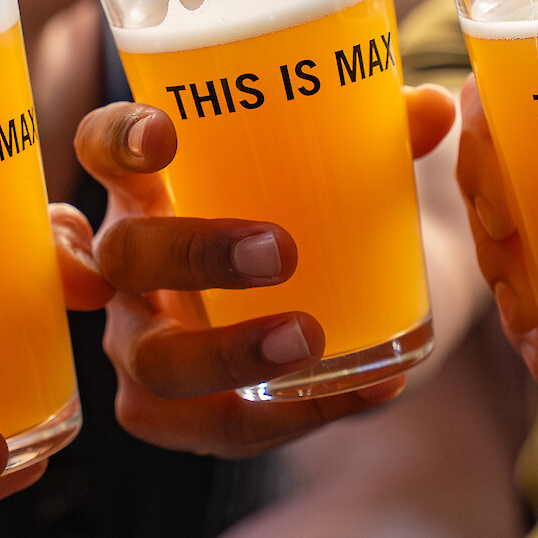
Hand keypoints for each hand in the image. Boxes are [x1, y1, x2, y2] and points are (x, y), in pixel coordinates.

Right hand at [73, 84, 454, 457]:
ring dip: (227, 354)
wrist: (300, 309)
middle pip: (124, 255)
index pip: (102, 151)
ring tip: (309, 339)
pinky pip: (212, 428)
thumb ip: (370, 140)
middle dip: (195, 253)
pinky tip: (361, 393)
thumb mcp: (322, 177)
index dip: (117, 140)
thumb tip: (435, 108)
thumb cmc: (293, 220)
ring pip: (153, 361)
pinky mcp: (175, 412)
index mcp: (150, 190)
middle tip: (280, 251)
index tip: (167, 134)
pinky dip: (287, 418)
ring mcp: (141, 342)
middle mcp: (129, 267)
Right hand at [456, 74, 537, 383]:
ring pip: (499, 232)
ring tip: (537, 342)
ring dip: (503, 289)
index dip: (479, 151)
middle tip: (523, 297)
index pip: (496, 97)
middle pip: (485, 178)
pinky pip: (531, 271)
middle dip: (489, 243)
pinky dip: (528, 314)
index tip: (505, 215)